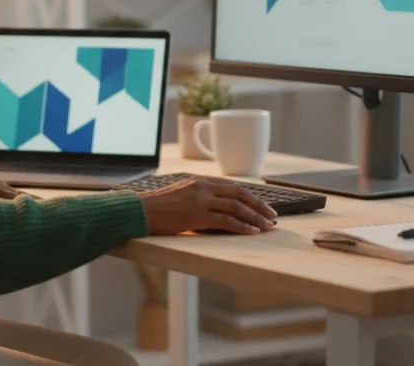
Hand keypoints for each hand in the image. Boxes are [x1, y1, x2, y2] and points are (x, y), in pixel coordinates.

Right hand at [138, 176, 276, 234]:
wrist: (140, 211)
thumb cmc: (157, 207)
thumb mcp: (181, 194)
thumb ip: (199, 196)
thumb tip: (216, 207)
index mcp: (200, 181)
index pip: (233, 186)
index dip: (251, 196)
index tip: (263, 206)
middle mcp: (203, 188)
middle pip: (240, 194)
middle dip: (259, 205)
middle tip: (273, 216)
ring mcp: (201, 201)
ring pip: (236, 208)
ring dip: (255, 218)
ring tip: (267, 227)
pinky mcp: (197, 216)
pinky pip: (226, 221)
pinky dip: (242, 227)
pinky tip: (252, 233)